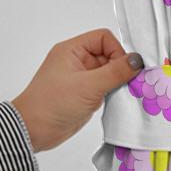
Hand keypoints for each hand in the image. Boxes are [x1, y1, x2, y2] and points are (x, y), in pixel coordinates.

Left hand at [11, 29, 143, 151]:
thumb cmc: (52, 104)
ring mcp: (81, 78)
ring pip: (109, 72)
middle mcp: (77, 61)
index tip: (124, 69)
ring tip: (119, 94)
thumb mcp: (88, 86)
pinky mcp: (84, 94)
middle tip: (126, 83)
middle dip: (120, 68)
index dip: (117, 51)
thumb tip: (138, 60)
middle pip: (109, 54)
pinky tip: (114, 102)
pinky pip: (105, 87)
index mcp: (72, 50)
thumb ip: (116, 71)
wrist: (32, 131)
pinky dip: (113, 93)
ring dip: (117, 82)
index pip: (104, 38)